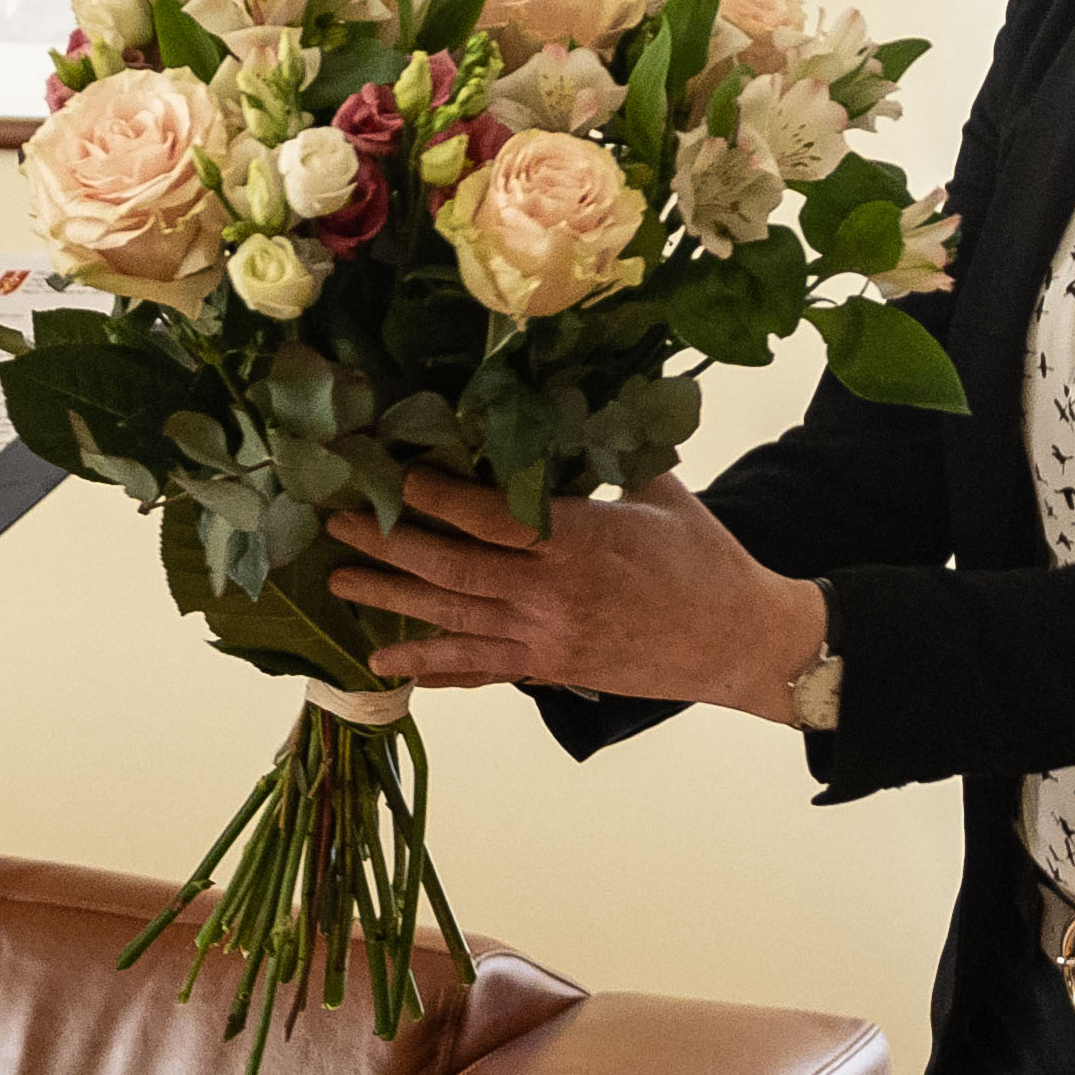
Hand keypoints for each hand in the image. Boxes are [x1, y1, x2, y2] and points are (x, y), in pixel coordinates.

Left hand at [326, 469, 831, 719]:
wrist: (737, 642)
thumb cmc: (703, 559)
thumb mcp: (659, 492)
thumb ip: (603, 456)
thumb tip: (562, 405)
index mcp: (580, 541)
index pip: (490, 518)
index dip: (434, 497)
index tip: (390, 474)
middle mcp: (551, 594)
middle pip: (452, 569)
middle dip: (388, 545)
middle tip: (336, 524)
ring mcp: (544, 638)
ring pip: (452, 619)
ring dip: (390, 602)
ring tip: (338, 582)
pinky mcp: (547, 669)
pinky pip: (478, 669)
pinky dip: (430, 666)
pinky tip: (384, 662)